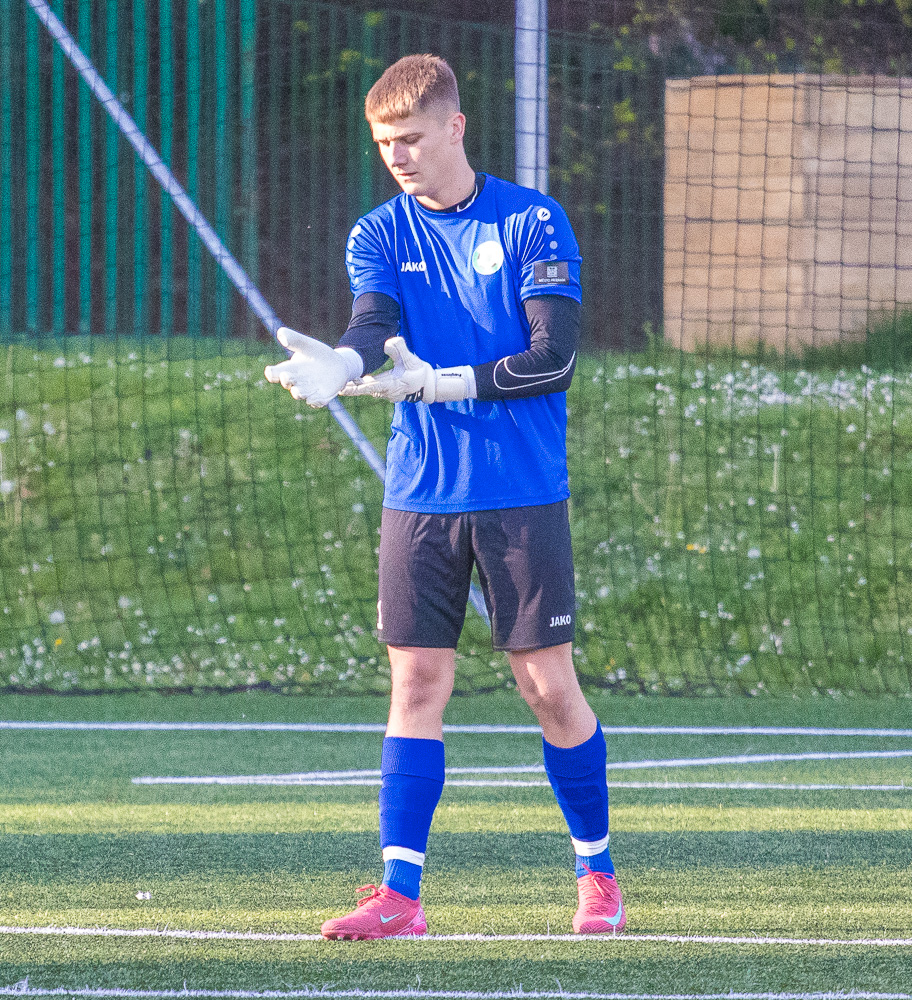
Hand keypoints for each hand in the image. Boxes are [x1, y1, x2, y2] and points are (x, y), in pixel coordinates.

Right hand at [264, 328, 360, 407]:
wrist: (338, 366)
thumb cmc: (317, 355)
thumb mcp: (307, 345)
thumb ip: (294, 339)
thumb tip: (281, 333)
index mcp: (289, 369)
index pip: (275, 373)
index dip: (271, 373)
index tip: (270, 371)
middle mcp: (296, 382)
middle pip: (287, 383)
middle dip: (286, 380)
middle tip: (286, 376)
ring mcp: (308, 391)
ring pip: (300, 394)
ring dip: (298, 393)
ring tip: (297, 391)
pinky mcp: (321, 397)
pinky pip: (316, 402)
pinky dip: (315, 402)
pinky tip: (315, 399)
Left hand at [340, 337, 473, 403]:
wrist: (428, 385)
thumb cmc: (419, 372)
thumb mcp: (411, 359)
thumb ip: (400, 349)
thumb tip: (389, 341)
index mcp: (388, 384)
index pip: (368, 387)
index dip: (354, 388)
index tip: (341, 389)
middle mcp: (384, 392)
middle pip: (363, 389)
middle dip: (349, 387)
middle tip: (335, 383)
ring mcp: (385, 393)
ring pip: (366, 389)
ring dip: (355, 386)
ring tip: (341, 380)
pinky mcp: (385, 391)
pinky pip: (370, 388)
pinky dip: (361, 385)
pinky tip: (352, 379)